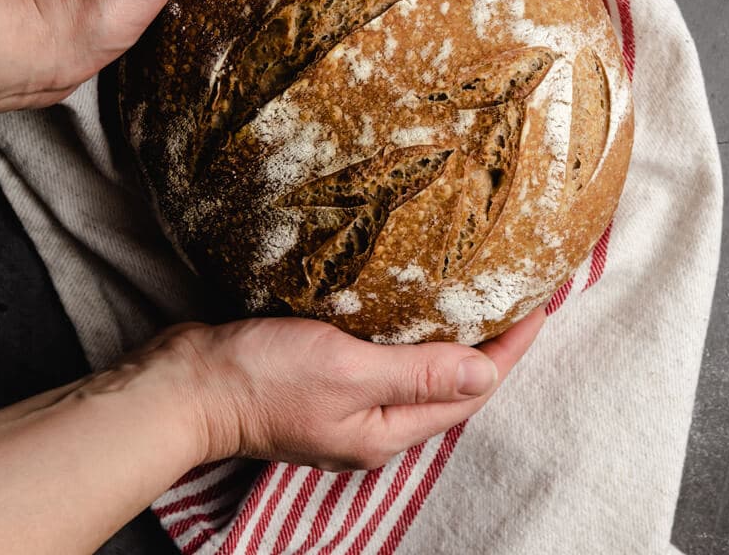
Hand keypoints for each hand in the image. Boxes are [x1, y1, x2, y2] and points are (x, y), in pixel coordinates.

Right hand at [166, 308, 546, 471]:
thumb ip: (416, 375)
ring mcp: (350, 405)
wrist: (187, 384)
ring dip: (453, 338)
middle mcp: (376, 425)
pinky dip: (412, 334)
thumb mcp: (347, 371)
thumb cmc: (263, 378)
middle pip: (452, 386)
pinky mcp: (327, 381)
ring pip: (421, 372)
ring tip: (480, 297)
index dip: (510, 350)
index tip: (541, 306)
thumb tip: (486, 377)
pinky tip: (414, 306)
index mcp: (388, 431)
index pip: (470, 390)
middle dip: (490, 346)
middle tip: (518, 296)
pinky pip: (387, 359)